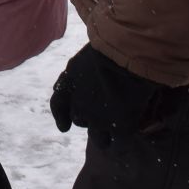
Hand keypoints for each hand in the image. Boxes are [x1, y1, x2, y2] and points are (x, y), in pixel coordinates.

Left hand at [50, 44, 164, 147]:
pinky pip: (119, 141)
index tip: (63, 127)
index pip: (58, 104)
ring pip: (98, 138)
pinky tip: (131, 133)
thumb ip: (83, 70)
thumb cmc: (109, 47)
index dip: (60, 116)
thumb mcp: (86, 55)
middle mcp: (79, 105)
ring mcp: (98, 119)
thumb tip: (87, 70)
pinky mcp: (119, 128)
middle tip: (101, 119)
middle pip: (80, 121)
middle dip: (89, 120)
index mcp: (68, 84)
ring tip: (113, 136)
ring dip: (104, 137)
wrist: (127, 58)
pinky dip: (123, 138)